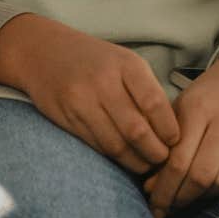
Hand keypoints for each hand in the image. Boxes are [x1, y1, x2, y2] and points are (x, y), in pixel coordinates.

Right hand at [0, 14, 182, 174]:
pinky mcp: (67, 118)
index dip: (169, 130)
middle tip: (164, 162)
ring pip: (116, 144)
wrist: (43, 51)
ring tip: (146, 166)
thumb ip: (146, 91)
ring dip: (135, 162)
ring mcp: (82, 101)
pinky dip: (114, 158)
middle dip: (154, 153)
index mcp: (126, 65)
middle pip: (136, 130)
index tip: (174, 142)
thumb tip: (171, 131)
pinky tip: (124, 159)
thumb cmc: (94, 60)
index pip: (155, 104)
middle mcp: (104, 82)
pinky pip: (97, 146)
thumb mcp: (124, 62)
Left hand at [143, 47, 218, 217]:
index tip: (151, 200)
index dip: (163, 187)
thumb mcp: (181, 108)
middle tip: (164, 208)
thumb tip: (151, 186)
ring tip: (182, 201)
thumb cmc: (208, 97)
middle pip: (200, 175)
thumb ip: (165, 144)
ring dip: (199, 198)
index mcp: (199, 108)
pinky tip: (204, 192)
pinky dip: (218, 191)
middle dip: (178, 197)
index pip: (178, 159)